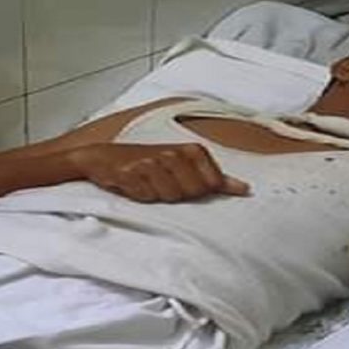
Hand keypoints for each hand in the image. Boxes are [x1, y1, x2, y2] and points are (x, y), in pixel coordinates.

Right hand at [68, 143, 249, 202]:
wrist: (104, 158)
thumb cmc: (149, 164)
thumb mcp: (185, 166)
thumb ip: (215, 178)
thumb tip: (244, 189)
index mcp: (191, 151)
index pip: (212, 185)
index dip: (199, 191)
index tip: (184, 183)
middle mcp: (173, 153)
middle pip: (192, 193)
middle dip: (179, 195)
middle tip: (164, 184)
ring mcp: (151, 162)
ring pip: (170, 197)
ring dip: (158, 196)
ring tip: (149, 184)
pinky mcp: (130, 173)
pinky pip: (146, 197)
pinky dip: (140, 196)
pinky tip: (134, 185)